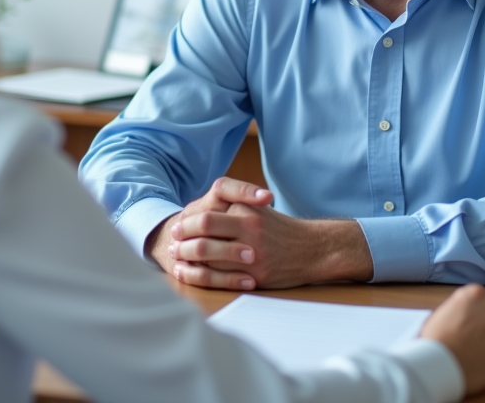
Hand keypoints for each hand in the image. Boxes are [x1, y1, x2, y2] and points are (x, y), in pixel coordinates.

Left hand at [152, 177, 373, 289]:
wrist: (313, 248)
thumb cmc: (281, 230)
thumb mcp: (258, 210)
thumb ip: (233, 208)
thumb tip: (197, 216)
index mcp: (246, 208)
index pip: (206, 211)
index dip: (187, 222)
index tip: (177, 228)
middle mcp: (249, 225)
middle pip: (203, 225)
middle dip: (182, 236)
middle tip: (172, 243)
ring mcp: (251, 249)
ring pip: (206, 252)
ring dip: (186, 256)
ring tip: (177, 259)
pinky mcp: (255, 272)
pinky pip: (218, 276)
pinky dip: (199, 276)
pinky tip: (190, 275)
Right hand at [419, 284, 484, 395]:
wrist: (442, 365)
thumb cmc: (436, 337)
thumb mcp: (444, 310)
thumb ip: (462, 307)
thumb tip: (469, 314)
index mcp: (476, 294)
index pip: (479, 297)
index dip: (471, 309)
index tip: (465, 319)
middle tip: (471, 335)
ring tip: (475, 350)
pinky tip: (481, 360)